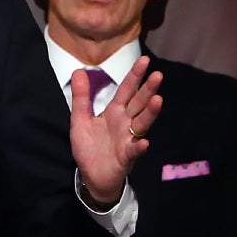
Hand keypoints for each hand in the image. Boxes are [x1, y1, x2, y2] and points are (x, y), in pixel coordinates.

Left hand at [70, 56, 161, 204]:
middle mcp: (125, 123)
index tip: (144, 60)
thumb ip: (81, 97)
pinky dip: (139, 147)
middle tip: (158, 75)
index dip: (134, 76)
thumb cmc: (89, 147)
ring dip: (150, 113)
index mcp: (114, 112)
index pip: (126, 90)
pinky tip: (144, 142)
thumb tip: (78, 70)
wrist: (91, 175)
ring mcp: (128, 139)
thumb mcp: (80, 119)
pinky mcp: (126, 157)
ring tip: (158, 100)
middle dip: (148, 90)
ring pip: (141, 124)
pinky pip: (134, 150)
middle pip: (138, 104)